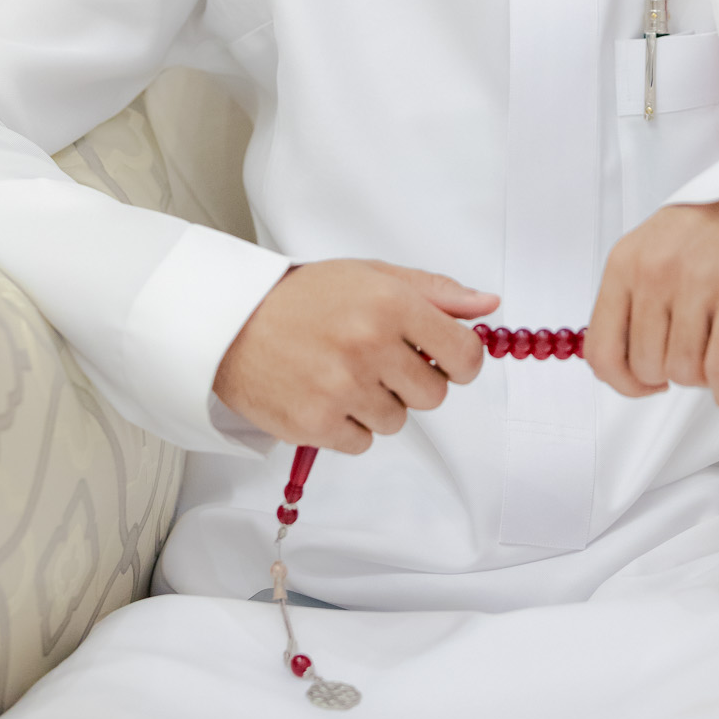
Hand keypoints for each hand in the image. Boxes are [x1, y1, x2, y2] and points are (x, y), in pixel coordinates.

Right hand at [213, 259, 497, 453]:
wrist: (230, 321)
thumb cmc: (303, 297)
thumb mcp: (372, 275)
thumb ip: (435, 292)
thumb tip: (488, 306)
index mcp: (390, 303)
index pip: (464, 354)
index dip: (459, 362)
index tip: (443, 360)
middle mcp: (369, 345)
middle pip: (433, 395)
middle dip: (412, 382)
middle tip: (377, 361)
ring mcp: (342, 388)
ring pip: (397, 421)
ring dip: (377, 405)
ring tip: (342, 374)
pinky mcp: (315, 423)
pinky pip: (362, 442)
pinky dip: (347, 426)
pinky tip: (323, 395)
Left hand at [584, 202, 718, 409]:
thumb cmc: (694, 236)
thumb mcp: (644, 257)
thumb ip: (628, 307)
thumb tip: (620, 369)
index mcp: (623, 266)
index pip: (601, 351)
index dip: (621, 382)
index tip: (640, 383)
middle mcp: (654, 273)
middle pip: (646, 365)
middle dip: (665, 376)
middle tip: (682, 361)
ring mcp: (697, 284)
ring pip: (684, 371)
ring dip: (698, 379)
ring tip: (708, 360)